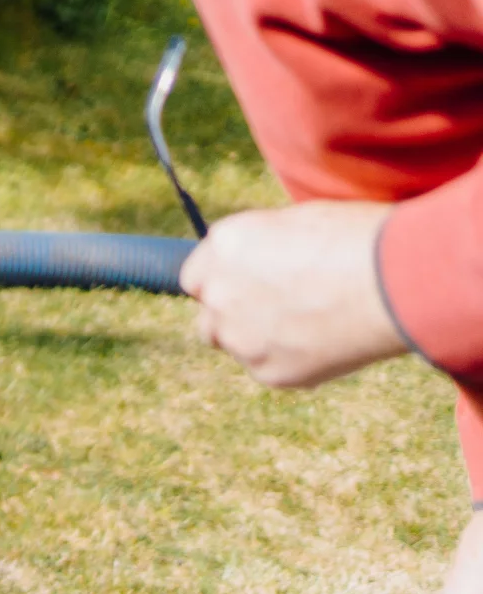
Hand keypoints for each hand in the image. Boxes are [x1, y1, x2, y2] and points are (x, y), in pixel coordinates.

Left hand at [181, 201, 404, 387]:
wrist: (397, 282)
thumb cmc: (364, 239)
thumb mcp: (304, 221)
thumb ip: (266, 245)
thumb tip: (261, 259)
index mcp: (226, 244)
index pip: (196, 275)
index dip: (223, 281)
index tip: (248, 285)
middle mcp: (219, 292)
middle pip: (208, 314)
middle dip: (233, 314)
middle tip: (278, 309)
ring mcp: (240, 336)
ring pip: (233, 345)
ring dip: (257, 338)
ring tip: (308, 324)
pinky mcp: (267, 371)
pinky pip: (268, 369)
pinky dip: (290, 360)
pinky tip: (328, 342)